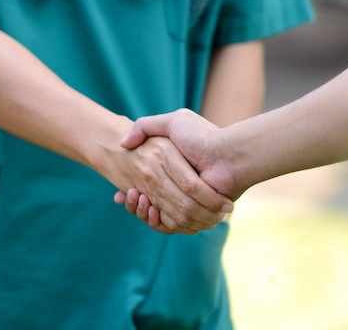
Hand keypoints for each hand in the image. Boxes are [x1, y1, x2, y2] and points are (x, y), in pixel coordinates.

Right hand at [116, 109, 243, 231]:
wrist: (228, 155)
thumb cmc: (201, 137)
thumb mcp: (173, 122)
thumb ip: (147, 126)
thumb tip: (124, 142)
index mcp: (172, 170)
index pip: (144, 184)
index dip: (130, 190)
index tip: (119, 190)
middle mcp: (178, 187)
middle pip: (147, 202)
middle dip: (134, 202)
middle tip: (122, 196)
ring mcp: (186, 201)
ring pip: (156, 215)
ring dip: (142, 212)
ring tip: (137, 199)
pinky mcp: (194, 214)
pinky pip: (170, 225)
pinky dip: (157, 222)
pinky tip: (149, 209)